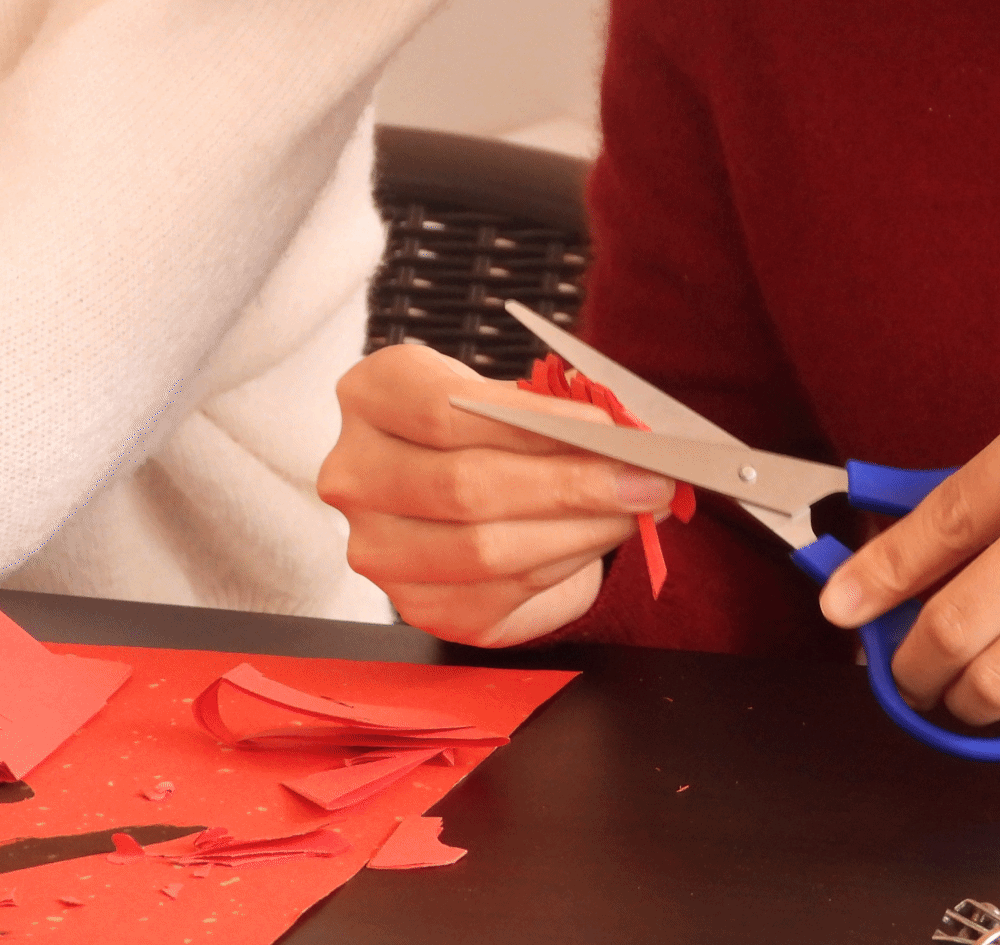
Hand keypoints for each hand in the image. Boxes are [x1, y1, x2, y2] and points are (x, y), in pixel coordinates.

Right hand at [320, 344, 677, 647]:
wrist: (459, 490)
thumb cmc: (491, 429)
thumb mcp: (509, 395)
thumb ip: (556, 410)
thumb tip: (628, 436)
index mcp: (371, 396)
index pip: (444, 410)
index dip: (535, 423)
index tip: (609, 429)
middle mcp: (355, 473)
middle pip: (465, 485)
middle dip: (571, 485)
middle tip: (644, 478)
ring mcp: (377, 547)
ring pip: (483, 549)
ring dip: (579, 530)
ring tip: (635, 509)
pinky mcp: (415, 605)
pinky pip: (497, 594)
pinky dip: (563, 566)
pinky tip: (598, 540)